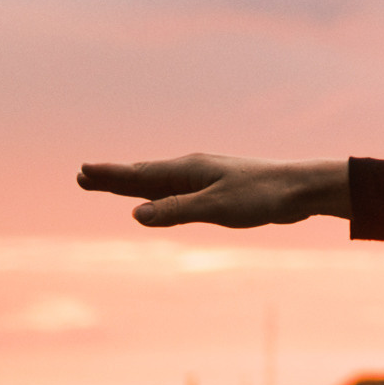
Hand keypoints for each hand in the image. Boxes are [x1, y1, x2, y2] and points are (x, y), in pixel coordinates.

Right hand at [77, 154, 350, 227]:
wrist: (300, 190)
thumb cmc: (261, 196)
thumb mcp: (215, 207)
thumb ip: (176, 210)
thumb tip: (136, 215)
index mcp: (188, 170)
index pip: (140, 174)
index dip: (110, 176)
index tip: (83, 172)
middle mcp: (193, 169)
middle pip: (144, 175)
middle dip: (114, 178)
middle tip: (83, 176)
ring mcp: (206, 178)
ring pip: (161, 182)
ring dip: (134, 184)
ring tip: (110, 184)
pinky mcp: (219, 189)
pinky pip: (178, 191)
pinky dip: (159, 193)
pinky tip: (158, 198)